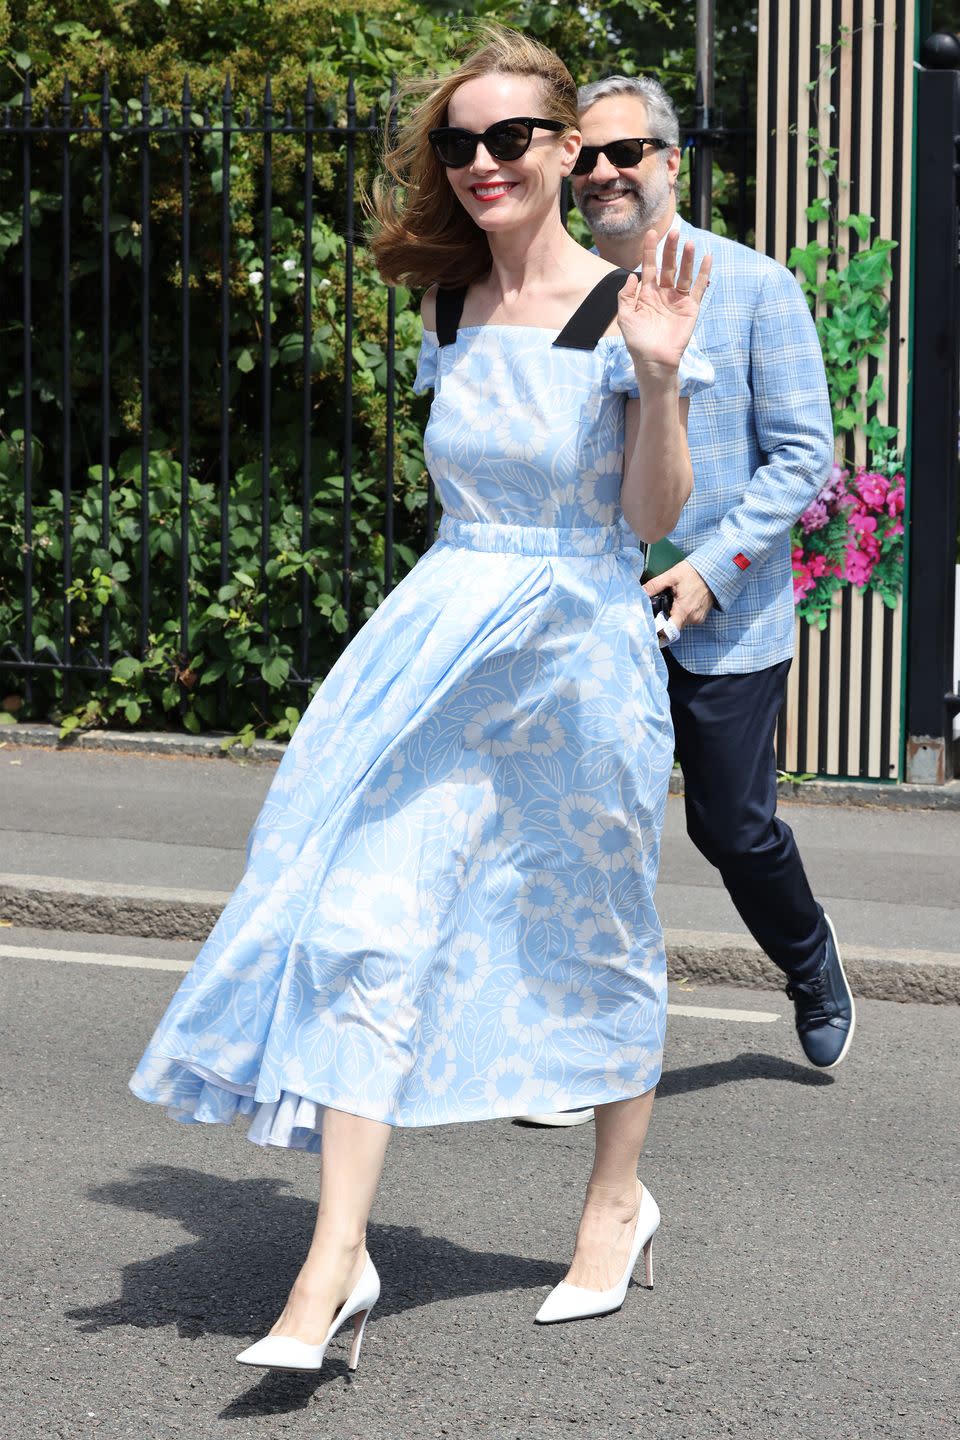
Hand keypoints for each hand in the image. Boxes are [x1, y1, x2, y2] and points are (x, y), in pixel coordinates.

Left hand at [616, 230, 711, 375]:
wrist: (653, 360)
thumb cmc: (637, 341)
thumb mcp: (625, 316)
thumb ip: (625, 295)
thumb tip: (632, 275)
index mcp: (647, 293)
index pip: (648, 266)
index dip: (649, 250)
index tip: (650, 233)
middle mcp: (663, 293)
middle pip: (668, 266)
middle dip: (670, 249)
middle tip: (674, 232)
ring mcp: (678, 299)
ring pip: (683, 274)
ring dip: (687, 259)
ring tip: (690, 243)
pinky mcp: (690, 307)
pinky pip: (698, 287)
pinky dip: (703, 273)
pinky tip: (706, 258)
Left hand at [643, 560, 715, 630]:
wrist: (715, 570)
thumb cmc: (694, 572)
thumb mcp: (672, 575)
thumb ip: (655, 585)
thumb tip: (640, 591)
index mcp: (684, 611)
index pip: (669, 631)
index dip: (658, 631)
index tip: (651, 625)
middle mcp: (692, 618)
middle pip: (672, 626)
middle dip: (664, 618)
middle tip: (659, 605)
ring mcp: (698, 618)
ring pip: (679, 622)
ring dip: (673, 614)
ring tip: (672, 600)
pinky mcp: (701, 616)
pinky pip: (687, 619)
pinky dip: (681, 612)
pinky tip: (681, 601)